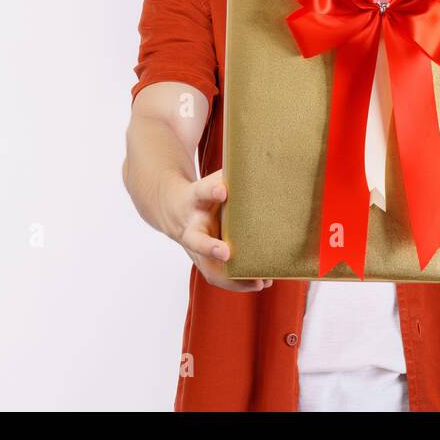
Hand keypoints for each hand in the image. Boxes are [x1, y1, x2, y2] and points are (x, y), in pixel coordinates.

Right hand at [166, 168, 271, 292]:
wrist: (172, 208)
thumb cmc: (201, 193)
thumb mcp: (211, 178)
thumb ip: (232, 174)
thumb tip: (267, 157)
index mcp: (194, 199)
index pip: (202, 192)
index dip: (212, 190)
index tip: (223, 189)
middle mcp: (191, 225)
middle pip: (196, 240)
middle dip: (210, 247)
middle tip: (226, 252)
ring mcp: (195, 247)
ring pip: (207, 266)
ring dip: (231, 277)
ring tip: (258, 281)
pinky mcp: (202, 260)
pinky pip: (217, 276)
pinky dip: (237, 282)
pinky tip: (260, 282)